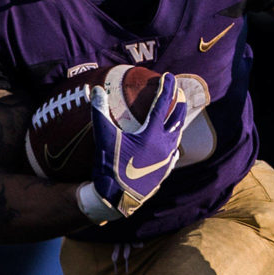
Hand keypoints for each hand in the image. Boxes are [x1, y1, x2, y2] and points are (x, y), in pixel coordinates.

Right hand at [90, 72, 186, 216]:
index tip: (168, 76)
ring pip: (177, 136)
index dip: (166, 88)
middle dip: (179, 103)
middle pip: (177, 119)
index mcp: (152, 133)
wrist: (119, 198)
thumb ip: (99, 112)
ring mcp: (167, 159)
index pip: (162, 104)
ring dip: (178, 123)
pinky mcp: (164, 171)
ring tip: (177, 116)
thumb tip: (94, 89)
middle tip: (179, 92)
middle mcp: (164, 144)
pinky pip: (173, 154)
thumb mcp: (103, 137)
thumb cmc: (111, 166)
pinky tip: (172, 147)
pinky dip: (173, 144)